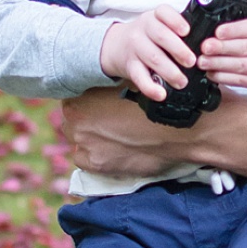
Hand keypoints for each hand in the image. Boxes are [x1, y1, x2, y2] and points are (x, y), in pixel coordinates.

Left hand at [60, 87, 199, 178]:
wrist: (176, 127)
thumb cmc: (153, 100)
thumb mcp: (126, 83)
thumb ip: (107, 85)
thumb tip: (101, 82)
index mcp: (79, 101)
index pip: (71, 102)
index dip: (86, 103)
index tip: (98, 106)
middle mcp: (76, 124)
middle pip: (72, 122)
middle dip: (86, 121)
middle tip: (106, 121)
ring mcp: (85, 146)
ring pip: (79, 141)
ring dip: (90, 139)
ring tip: (112, 136)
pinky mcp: (96, 165)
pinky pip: (84, 160)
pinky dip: (94, 156)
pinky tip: (111, 149)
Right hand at [99, 6, 195, 102]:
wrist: (117, 45)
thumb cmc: (148, 36)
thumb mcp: (159, 24)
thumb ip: (177, 30)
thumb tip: (205, 45)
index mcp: (155, 17)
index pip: (164, 12)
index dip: (176, 21)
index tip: (187, 31)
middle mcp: (143, 29)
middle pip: (161, 36)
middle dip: (179, 50)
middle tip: (192, 62)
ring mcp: (135, 47)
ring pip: (153, 58)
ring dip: (170, 72)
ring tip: (182, 82)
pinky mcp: (130, 65)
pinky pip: (139, 77)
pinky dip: (150, 87)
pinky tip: (161, 94)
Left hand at [199, 16, 246, 95]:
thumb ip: (246, 26)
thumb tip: (216, 31)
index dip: (233, 31)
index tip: (218, 32)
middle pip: (245, 48)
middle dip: (222, 48)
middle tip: (205, 47)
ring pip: (241, 66)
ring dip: (219, 64)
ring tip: (203, 61)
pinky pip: (240, 81)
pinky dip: (224, 77)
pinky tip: (212, 73)